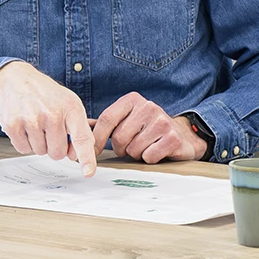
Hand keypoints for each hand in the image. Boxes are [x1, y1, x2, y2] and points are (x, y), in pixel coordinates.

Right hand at [0, 61, 96, 176]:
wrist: (19, 80)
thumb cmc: (48, 96)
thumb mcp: (70, 104)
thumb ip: (78, 129)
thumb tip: (77, 156)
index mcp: (72, 108)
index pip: (82, 138)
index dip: (86, 158)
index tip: (89, 173)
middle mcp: (53, 114)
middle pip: (57, 153)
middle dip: (54, 147)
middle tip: (50, 129)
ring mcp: (32, 120)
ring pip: (40, 152)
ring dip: (39, 143)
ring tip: (37, 124)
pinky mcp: (13, 125)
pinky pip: (23, 149)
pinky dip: (25, 142)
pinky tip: (25, 126)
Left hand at [90, 92, 207, 163]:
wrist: (182, 135)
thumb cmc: (148, 130)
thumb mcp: (128, 120)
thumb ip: (106, 124)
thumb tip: (76, 131)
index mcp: (133, 100)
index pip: (107, 119)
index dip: (96, 139)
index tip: (91, 154)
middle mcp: (148, 106)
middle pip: (118, 138)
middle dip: (122, 148)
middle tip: (132, 145)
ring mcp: (162, 121)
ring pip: (133, 149)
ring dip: (137, 154)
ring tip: (146, 146)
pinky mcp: (172, 137)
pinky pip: (148, 156)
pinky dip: (150, 158)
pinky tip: (157, 150)